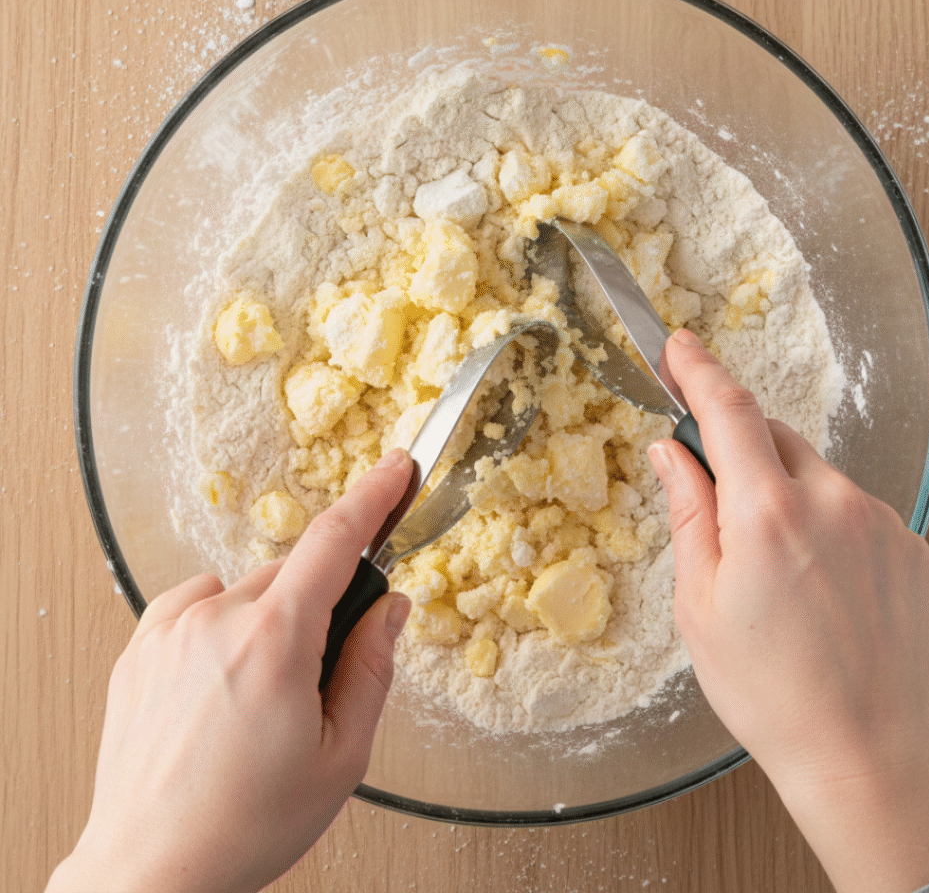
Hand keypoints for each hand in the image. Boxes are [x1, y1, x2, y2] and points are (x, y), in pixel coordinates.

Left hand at [47, 448, 413, 892]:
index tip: (397, 467)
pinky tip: (220, 680)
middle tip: (312, 682)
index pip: (335, 540)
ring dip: (267, 622)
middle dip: (318, 610)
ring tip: (255, 700)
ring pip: (247, 591)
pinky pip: (199, 604)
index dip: (373, 495)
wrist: (151, 873)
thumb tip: (391, 607)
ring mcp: (171, 630)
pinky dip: (220, 624)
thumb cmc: (245, 825)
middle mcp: (217, 620)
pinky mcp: (140, 646)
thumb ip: (373, 667)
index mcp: (276, 642)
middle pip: (293, 576)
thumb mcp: (341, 756)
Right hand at [647, 329, 928, 892]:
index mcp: (768, 514)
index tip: (679, 347)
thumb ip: (688, 512)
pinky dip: (822, 519)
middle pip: (772, 436)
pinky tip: (813, 579)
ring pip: (812, 471)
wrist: (865, 751)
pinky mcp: (905, 542)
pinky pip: (849, 504)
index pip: (728, 411)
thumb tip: (671, 452)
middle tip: (717, 506)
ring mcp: (877, 520)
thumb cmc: (770, 690)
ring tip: (773, 568)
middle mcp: (832, 501)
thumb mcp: (700, 603)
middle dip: (738, 451)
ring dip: (782, 491)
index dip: (698, 370)